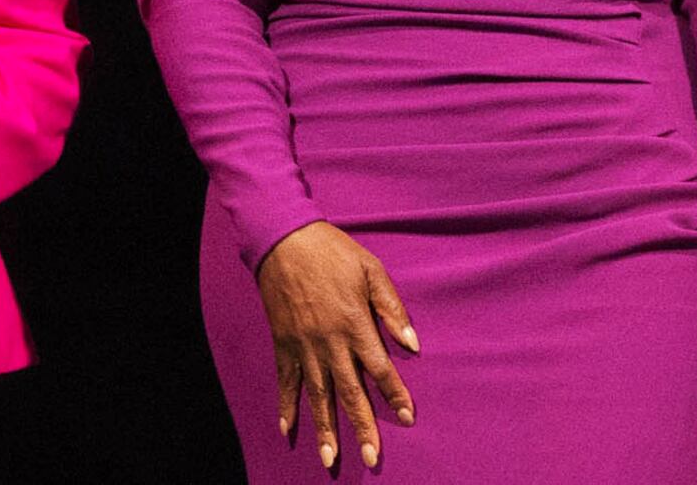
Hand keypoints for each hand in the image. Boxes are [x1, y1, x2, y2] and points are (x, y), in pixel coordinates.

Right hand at [255, 220, 417, 472]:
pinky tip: (288, 430)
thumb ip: (392, 308)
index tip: (407, 417)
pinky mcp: (283, 342)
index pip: (380, 368)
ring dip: (325, 429)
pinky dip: (286, 406)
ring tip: (330, 459)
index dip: (394, 394)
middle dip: (362, 427)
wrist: (282, 238)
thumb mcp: (371, 270)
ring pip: (317, 395)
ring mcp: (303, 345)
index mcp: (355, 323)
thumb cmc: (332, 251)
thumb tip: (413, 344)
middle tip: (373, 459)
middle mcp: (329, 341)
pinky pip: (285, 380)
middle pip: (349, 392)